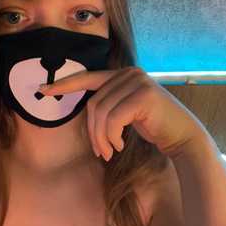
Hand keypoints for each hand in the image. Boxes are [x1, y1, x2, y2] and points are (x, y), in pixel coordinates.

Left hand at [39, 67, 205, 160]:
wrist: (182, 137)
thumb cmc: (153, 127)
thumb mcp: (126, 112)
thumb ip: (108, 104)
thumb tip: (86, 112)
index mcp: (122, 74)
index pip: (88, 78)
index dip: (64, 85)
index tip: (43, 90)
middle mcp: (129, 73)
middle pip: (93, 103)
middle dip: (93, 133)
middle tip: (101, 152)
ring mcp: (138, 82)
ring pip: (101, 112)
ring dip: (102, 138)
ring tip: (110, 152)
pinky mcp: (144, 95)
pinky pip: (113, 119)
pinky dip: (112, 137)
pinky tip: (121, 146)